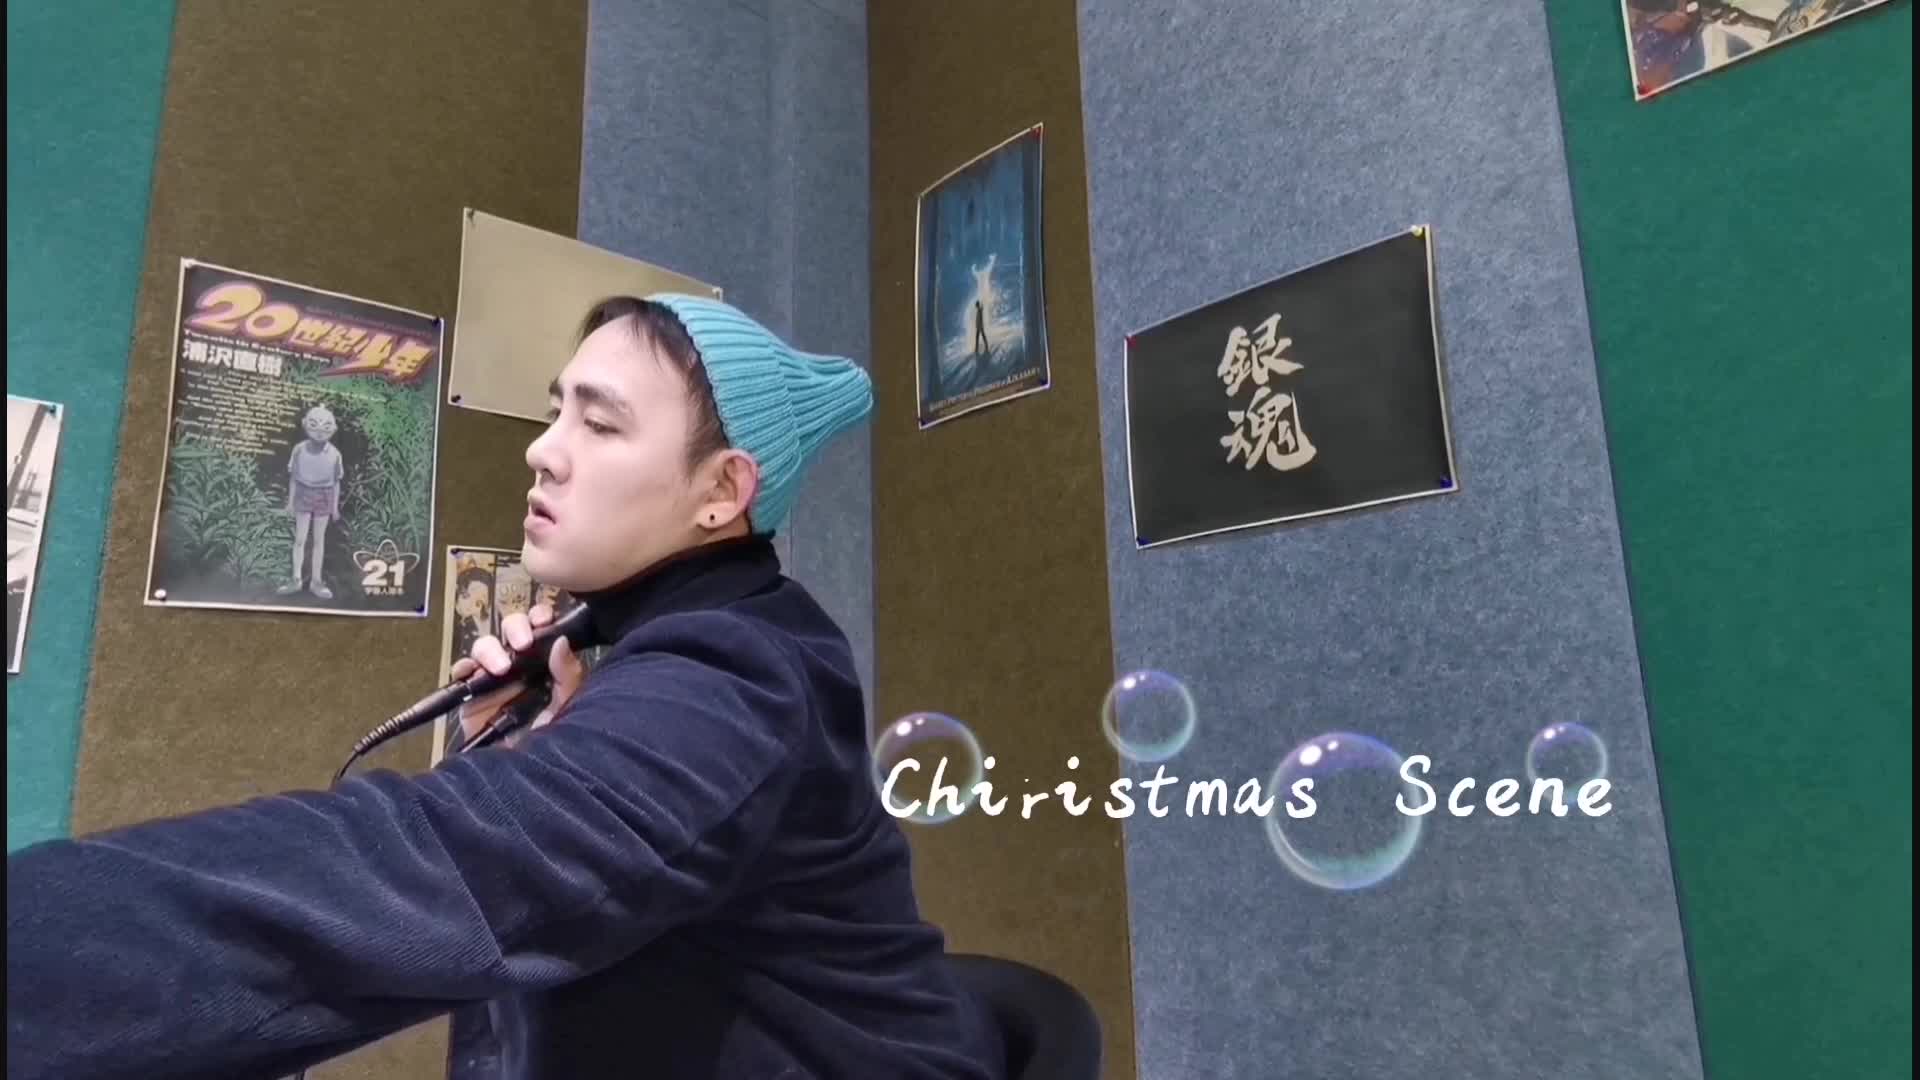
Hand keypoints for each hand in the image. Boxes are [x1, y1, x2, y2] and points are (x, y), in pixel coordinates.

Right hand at [450, 602, 587, 745]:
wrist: (525, 774)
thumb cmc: (552, 741)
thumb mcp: (569, 707)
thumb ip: (570, 675)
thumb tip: (562, 641)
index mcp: (545, 663)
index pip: (541, 629)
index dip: (540, 618)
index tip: (544, 620)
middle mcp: (519, 666)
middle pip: (511, 630)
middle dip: (516, 626)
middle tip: (523, 642)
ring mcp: (493, 679)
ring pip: (485, 645)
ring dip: (490, 649)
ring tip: (499, 666)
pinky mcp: (471, 695)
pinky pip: (461, 671)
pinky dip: (464, 666)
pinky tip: (472, 672)